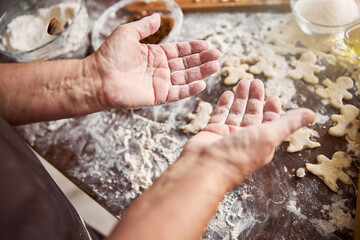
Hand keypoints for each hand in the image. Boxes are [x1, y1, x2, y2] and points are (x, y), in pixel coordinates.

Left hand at [86, 13, 220, 108]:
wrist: (98, 77)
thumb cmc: (109, 55)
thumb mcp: (128, 33)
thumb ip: (145, 26)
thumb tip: (158, 16)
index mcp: (154, 54)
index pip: (179, 51)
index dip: (194, 48)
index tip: (208, 45)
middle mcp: (159, 69)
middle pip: (186, 64)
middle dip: (202, 59)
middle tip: (217, 55)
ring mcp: (159, 83)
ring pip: (185, 77)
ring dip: (201, 72)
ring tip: (215, 66)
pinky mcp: (157, 96)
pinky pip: (177, 93)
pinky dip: (190, 89)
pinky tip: (202, 83)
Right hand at [182, 79, 313, 186]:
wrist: (205, 167)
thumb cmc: (238, 155)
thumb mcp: (269, 136)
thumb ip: (288, 123)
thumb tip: (312, 114)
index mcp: (262, 142)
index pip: (270, 123)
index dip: (273, 109)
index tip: (274, 96)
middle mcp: (246, 138)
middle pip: (252, 114)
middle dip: (256, 98)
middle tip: (256, 81)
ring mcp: (228, 135)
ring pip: (236, 112)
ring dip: (241, 98)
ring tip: (243, 82)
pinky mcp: (212, 132)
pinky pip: (220, 114)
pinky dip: (224, 104)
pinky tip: (228, 94)